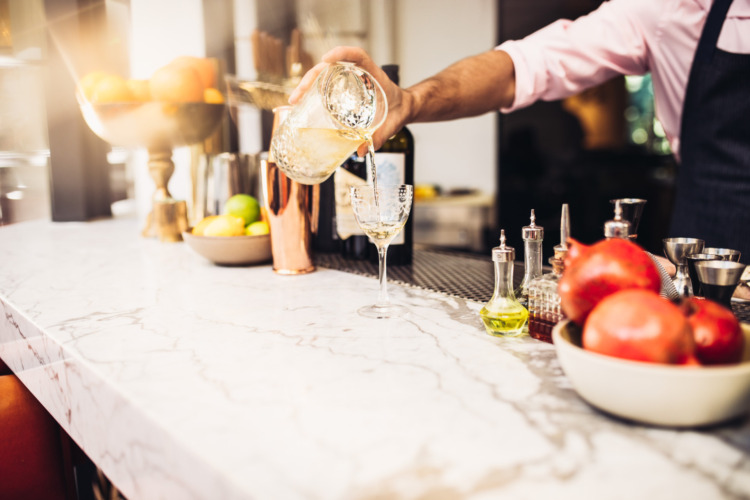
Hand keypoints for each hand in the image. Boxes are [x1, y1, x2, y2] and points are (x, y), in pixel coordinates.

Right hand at [289, 46, 411, 154]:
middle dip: (312, 77)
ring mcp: (349, 80)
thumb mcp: (392, 123)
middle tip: (299, 95)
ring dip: (308, 85)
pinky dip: (314, 92)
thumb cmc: (399, 109)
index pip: (357, 55)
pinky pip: (327, 86)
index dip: (341, 53)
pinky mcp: (345, 89)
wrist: (404, 108)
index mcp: (373, 74)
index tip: (326, 59)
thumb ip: (380, 136)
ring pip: (325, 76)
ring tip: (295, 100)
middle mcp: (358, 74)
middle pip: (331, 67)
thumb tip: (361, 151)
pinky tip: (304, 103)